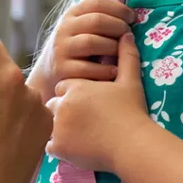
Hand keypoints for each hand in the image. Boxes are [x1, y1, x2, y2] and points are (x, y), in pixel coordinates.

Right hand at [46, 0, 135, 94]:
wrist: (51, 72)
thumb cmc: (78, 48)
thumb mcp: (84, 28)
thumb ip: (102, 19)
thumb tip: (133, 15)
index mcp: (72, 14)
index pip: (97, 3)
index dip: (118, 8)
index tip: (132, 18)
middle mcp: (64, 29)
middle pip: (97, 21)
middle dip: (118, 26)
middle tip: (129, 35)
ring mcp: (61, 49)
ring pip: (91, 42)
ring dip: (112, 47)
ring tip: (122, 53)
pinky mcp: (62, 70)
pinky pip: (88, 68)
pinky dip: (105, 70)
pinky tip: (115, 71)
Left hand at [46, 33, 148, 173]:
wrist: (132, 143)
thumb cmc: (131, 111)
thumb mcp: (130, 81)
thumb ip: (126, 56)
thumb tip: (126, 34)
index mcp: (75, 87)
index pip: (64, 87)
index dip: (74, 94)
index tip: (87, 103)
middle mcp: (62, 104)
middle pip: (54, 105)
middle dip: (64, 111)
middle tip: (83, 121)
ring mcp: (58, 126)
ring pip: (50, 125)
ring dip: (60, 128)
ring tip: (80, 135)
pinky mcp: (58, 147)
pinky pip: (50, 146)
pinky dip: (60, 147)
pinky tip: (76, 147)